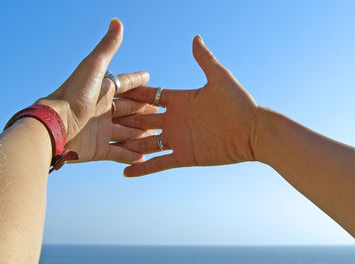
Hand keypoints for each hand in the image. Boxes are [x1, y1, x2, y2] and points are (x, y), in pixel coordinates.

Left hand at [36, 18, 156, 162]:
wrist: (55, 127)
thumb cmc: (73, 95)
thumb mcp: (93, 67)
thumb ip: (107, 47)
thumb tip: (117, 21)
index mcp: (102, 91)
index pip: (124, 85)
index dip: (137, 81)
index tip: (149, 77)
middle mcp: (102, 111)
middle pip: (129, 110)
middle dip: (144, 110)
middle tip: (161, 110)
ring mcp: (101, 130)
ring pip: (127, 132)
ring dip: (141, 134)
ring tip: (158, 134)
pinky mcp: (98, 149)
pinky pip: (118, 152)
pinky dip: (130, 156)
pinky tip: (144, 157)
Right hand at [114, 35, 259, 175]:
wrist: (254, 132)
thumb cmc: (240, 104)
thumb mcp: (220, 79)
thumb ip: (205, 60)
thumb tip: (195, 38)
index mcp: (181, 100)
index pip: (151, 96)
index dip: (133, 94)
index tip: (113, 91)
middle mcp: (176, 120)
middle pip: (143, 119)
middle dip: (124, 119)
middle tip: (100, 119)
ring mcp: (178, 139)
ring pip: (146, 141)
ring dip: (128, 144)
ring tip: (106, 146)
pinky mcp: (184, 157)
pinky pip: (159, 163)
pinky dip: (143, 168)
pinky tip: (125, 171)